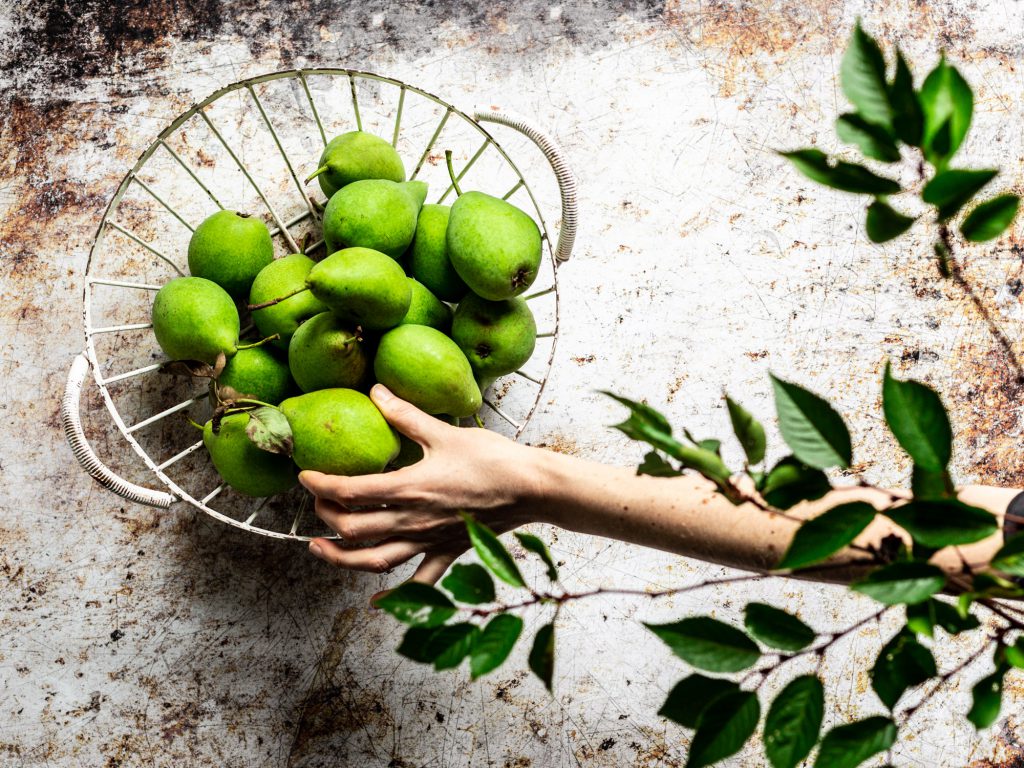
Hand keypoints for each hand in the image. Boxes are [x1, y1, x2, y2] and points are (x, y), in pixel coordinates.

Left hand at [300, 384, 543, 588]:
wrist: (532, 488)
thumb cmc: (492, 458)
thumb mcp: (445, 432)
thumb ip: (405, 414)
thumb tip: (376, 390)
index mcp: (409, 488)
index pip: (350, 492)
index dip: (320, 485)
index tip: (304, 476)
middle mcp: (413, 521)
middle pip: (352, 529)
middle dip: (325, 516)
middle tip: (316, 501)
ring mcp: (429, 541)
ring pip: (374, 561)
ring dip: (340, 558)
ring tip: (319, 549)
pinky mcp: (447, 552)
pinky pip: (418, 582)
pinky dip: (395, 594)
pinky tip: (376, 600)